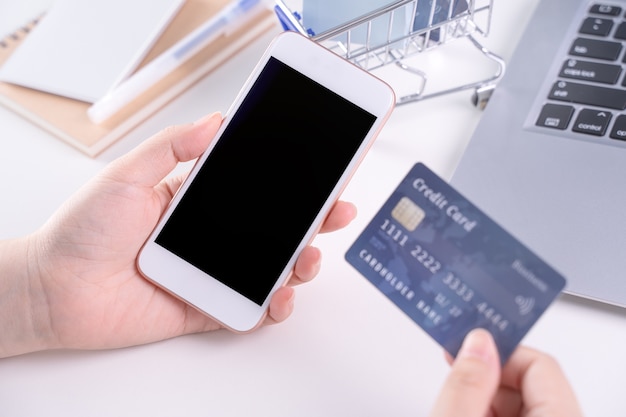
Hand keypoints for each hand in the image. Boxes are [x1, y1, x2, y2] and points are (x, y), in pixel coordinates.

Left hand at [1, 112, 355, 356]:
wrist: (54, 290)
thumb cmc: (82, 230)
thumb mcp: (126, 175)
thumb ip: (171, 147)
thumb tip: (216, 122)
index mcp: (196, 201)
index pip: (255, 188)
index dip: (289, 182)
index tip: (319, 171)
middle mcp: (210, 236)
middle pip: (273, 229)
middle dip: (312, 221)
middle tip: (336, 210)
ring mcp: (210, 273)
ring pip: (269, 268)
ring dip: (300, 263)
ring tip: (310, 257)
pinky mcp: (204, 308)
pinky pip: (247, 309)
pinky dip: (271, 306)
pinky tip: (283, 295)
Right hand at [429, 328, 583, 416]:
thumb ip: (466, 384)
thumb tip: (478, 342)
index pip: (541, 363)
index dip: (498, 351)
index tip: (467, 349)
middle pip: (531, 382)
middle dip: (488, 376)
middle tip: (456, 378)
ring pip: (522, 401)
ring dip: (485, 397)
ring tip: (457, 406)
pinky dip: (488, 413)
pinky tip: (465, 414)